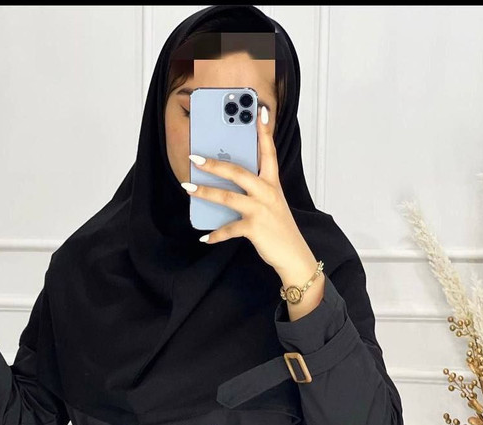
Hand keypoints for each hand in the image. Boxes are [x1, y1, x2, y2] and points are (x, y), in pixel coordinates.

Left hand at [181, 106, 317, 280]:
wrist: (293, 254)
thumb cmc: (279, 228)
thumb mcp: (270, 204)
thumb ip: (253, 192)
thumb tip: (225, 186)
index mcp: (272, 183)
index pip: (268, 152)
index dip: (263, 132)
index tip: (258, 112)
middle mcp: (267, 193)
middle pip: (238, 172)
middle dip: (215, 164)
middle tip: (195, 158)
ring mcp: (261, 210)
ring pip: (228, 197)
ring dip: (205, 192)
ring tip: (188, 188)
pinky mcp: (254, 228)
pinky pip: (229, 229)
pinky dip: (215, 235)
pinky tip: (204, 238)